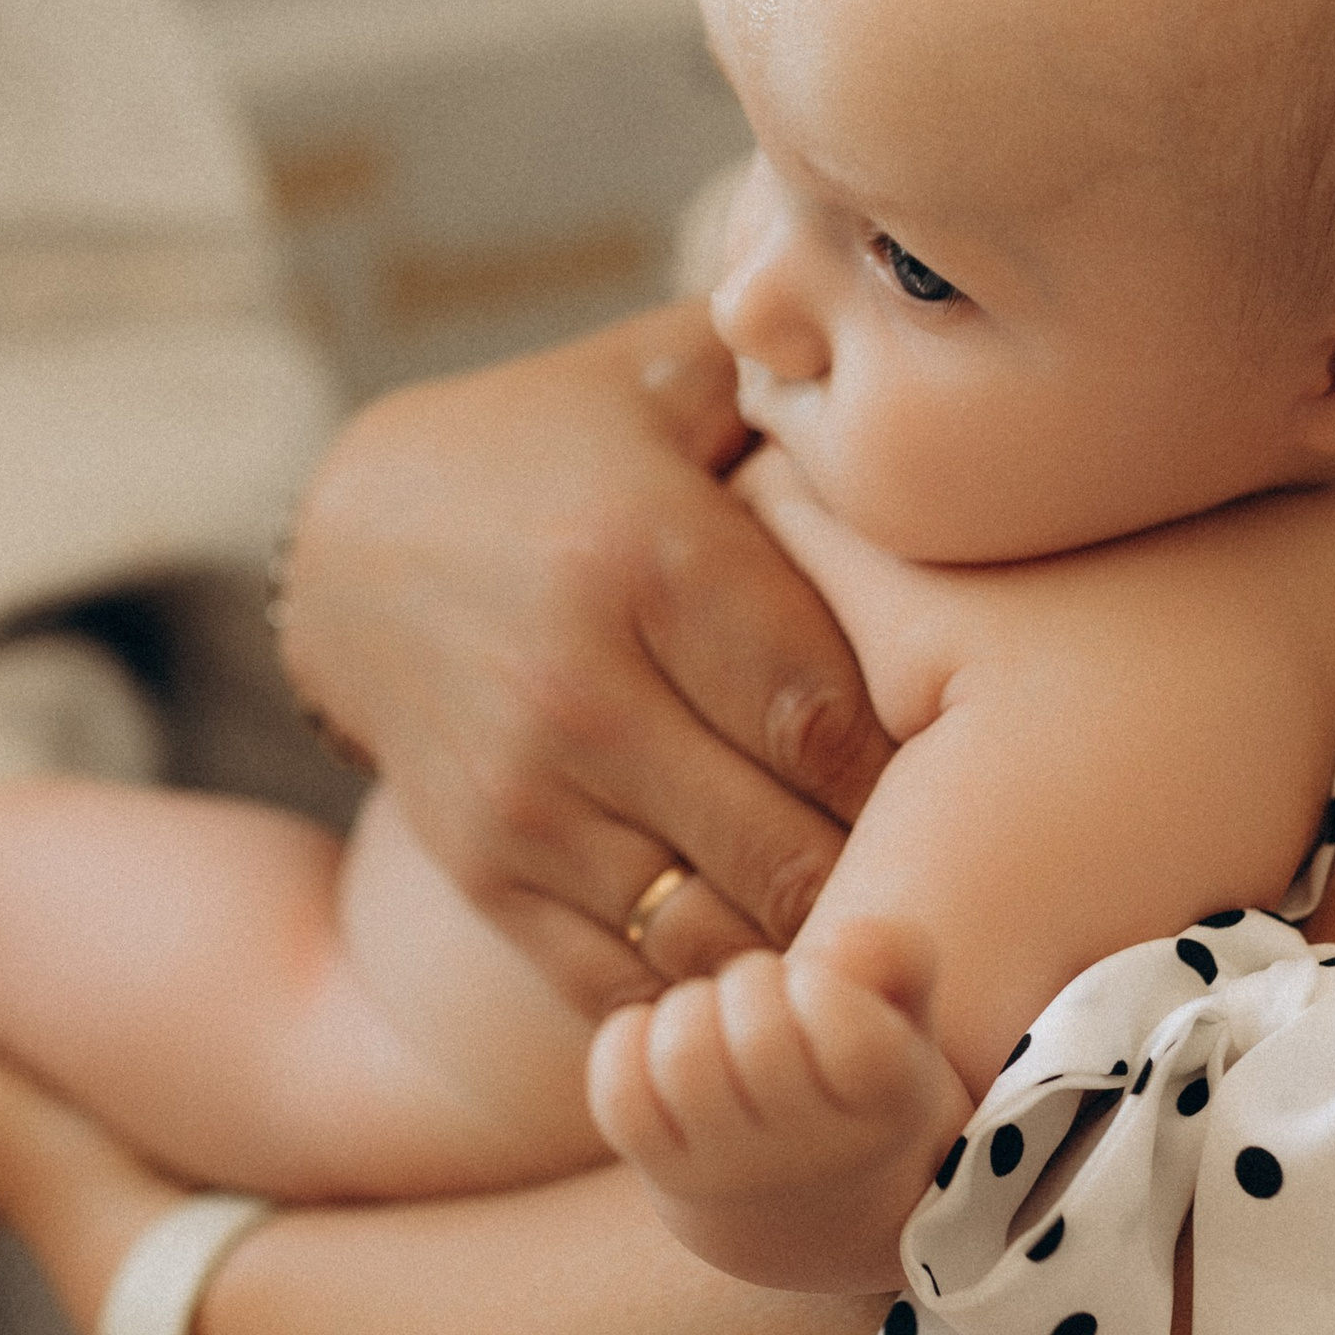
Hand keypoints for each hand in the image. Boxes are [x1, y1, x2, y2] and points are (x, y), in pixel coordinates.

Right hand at [277, 301, 892, 1016]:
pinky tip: (774, 975)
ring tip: (878, 945)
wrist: (353, 545)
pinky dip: (711, 999)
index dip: (926, 773)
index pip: (835, 722)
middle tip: (956, 880)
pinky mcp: (487, 873)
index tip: (982, 777)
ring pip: (715, 937)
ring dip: (804, 954)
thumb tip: (955, 336)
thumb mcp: (667, 378)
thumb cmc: (561, 448)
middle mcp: (583, 691)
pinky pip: (625, 984)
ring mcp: (527, 798)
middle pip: (789, 848)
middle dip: (882, 880)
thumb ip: (802, 371)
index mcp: (651, 560)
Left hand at [587, 915, 969, 1292]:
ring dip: (689, 1010)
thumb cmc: (850, 1074)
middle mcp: (814, 1154)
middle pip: (759, 1033)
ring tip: (713, 1020)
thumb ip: (894, 956)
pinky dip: (626, 1041)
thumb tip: (843, 940)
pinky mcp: (662, 1168)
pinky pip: (619, 1090)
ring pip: (683, 1056)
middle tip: (762, 999)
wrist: (802, 1205)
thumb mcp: (899, 1012)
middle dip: (750, 985)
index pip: (853, 1040)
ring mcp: (732, 1171)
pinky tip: (657, 1041)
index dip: (822, 988)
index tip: (818, 992)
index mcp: (888, 1106)